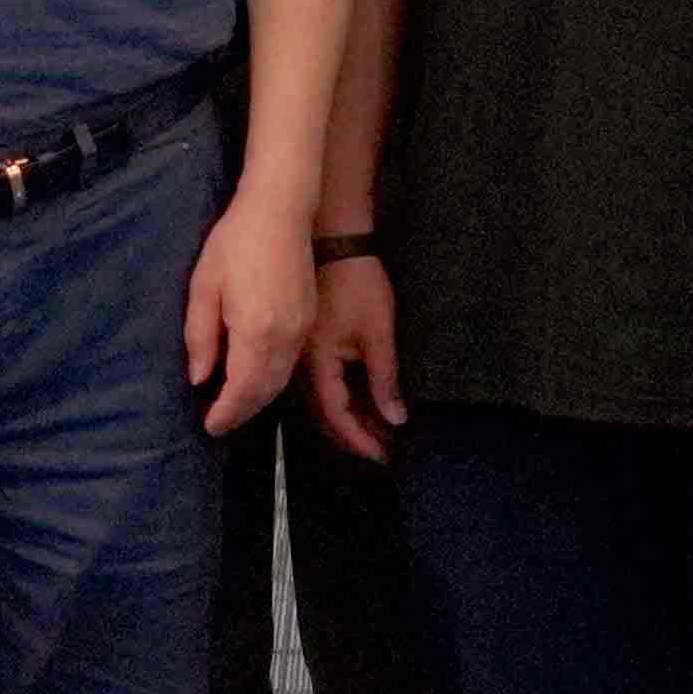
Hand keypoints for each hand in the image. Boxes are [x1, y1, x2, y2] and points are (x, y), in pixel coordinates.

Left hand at [181, 194, 316, 435]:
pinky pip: (292, 364)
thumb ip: (201, 337)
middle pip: (265, 392)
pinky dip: (274, 381)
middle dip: (242, 412)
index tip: (209, 426)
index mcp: (255, 332)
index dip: (225, 413)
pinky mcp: (308, 319)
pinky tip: (258, 378)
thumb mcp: (204, 287)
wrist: (280, 211)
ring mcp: (301, 329)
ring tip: (236, 406)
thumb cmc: (235, 243)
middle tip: (220, 422)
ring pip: (282, 381)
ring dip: (259, 399)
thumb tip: (200, 378)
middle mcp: (284, 338)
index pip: (241, 390)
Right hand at [307, 247, 406, 463]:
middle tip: (382, 449)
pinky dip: (339, 397)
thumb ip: (383, 379)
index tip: (381, 457)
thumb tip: (395, 419)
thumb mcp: (377, 332)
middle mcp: (298, 365)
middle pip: (323, 414)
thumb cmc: (357, 281)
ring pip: (318, 400)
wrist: (332, 236)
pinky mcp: (301, 342)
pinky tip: (357, 400)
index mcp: (316, 363)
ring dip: (346, 418)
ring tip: (377, 430)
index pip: (336, 416)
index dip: (359, 440)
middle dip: (353, 435)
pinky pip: (316, 382)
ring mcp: (297, 353)